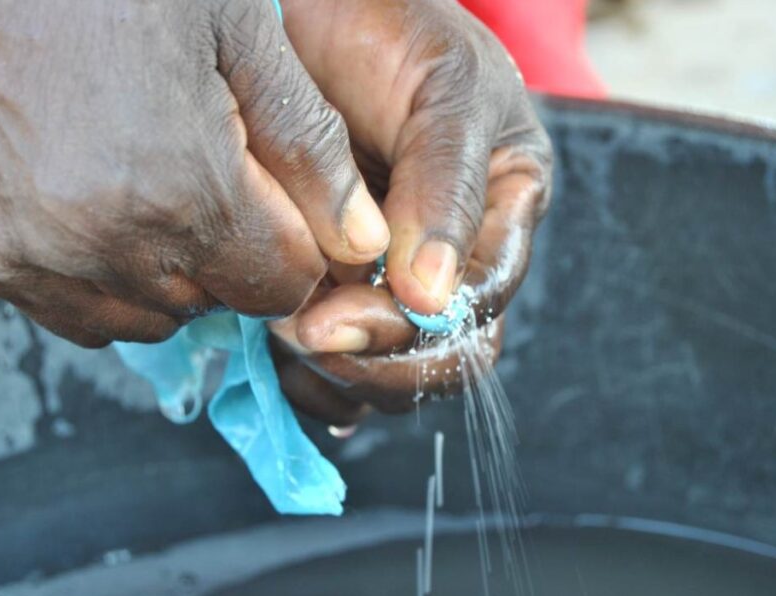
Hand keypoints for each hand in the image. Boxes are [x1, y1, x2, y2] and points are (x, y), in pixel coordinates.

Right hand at [0, 0, 388, 346]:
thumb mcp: (236, 29)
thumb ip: (310, 144)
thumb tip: (363, 239)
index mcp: (182, 189)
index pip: (285, 284)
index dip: (298, 242)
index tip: (283, 197)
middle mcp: (108, 245)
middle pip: (224, 303)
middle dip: (239, 252)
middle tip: (214, 171)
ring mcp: (41, 261)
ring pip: (157, 316)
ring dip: (177, 271)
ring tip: (157, 182)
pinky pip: (85, 316)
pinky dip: (113, 282)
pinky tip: (107, 209)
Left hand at [270, 0, 551, 424]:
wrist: (315, 14)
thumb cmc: (389, 29)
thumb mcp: (444, 89)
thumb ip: (448, 187)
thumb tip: (432, 299)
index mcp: (502, 212)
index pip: (480, 306)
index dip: (417, 331)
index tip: (337, 320)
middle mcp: (454, 256)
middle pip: (441, 357)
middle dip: (376, 362)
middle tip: (302, 334)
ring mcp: (393, 277)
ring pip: (388, 371)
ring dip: (337, 376)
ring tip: (279, 338)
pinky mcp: (335, 287)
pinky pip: (336, 363)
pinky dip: (307, 379)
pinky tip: (273, 364)